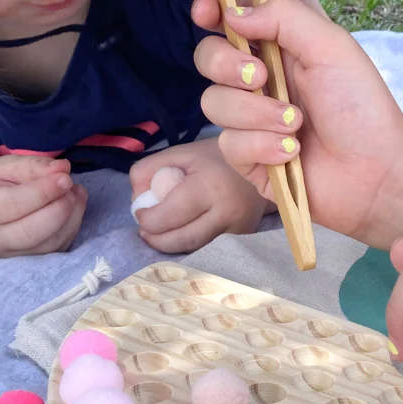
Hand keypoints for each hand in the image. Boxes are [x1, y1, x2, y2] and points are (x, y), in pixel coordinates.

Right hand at [0, 156, 86, 257]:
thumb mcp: (7, 166)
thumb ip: (33, 166)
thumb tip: (63, 169)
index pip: (14, 205)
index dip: (44, 192)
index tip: (65, 178)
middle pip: (32, 233)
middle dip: (60, 208)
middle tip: (70, 186)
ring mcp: (12, 254)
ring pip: (51, 242)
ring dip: (72, 215)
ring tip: (73, 192)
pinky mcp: (33, 259)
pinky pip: (61, 246)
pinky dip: (74, 223)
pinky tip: (74, 203)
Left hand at [129, 139, 267, 252]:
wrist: (264, 164)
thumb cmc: (215, 158)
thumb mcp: (179, 154)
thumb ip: (148, 171)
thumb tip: (138, 201)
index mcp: (209, 187)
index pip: (169, 216)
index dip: (147, 219)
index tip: (141, 212)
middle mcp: (228, 212)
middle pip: (182, 240)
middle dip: (156, 239)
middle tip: (145, 230)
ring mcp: (239, 229)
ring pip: (196, 249)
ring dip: (172, 245)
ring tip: (161, 233)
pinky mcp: (245, 238)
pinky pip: (210, 248)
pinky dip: (191, 244)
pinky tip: (184, 233)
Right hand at [192, 0, 402, 243]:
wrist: (376, 171)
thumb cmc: (361, 106)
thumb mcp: (331, 47)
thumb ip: (284, 17)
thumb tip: (231, 11)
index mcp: (280, 48)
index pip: (231, 21)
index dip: (211, 11)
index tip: (205, 13)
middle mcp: (261, 80)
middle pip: (208, 58)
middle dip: (227, 64)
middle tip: (262, 77)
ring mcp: (251, 120)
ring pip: (214, 103)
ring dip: (257, 113)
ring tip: (297, 124)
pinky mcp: (249, 158)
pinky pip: (229, 143)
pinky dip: (262, 145)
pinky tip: (293, 153)